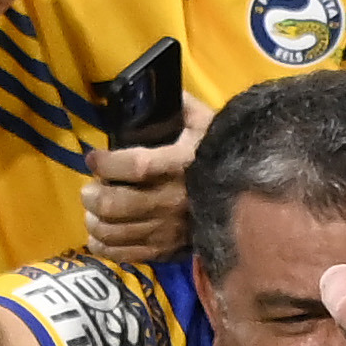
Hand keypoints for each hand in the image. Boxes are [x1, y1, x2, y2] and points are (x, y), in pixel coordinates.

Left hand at [83, 82, 219, 264]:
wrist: (256, 201)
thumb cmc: (223, 157)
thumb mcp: (209, 125)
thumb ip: (182, 107)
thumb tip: (159, 91)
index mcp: (181, 165)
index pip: (134, 166)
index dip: (106, 163)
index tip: (93, 158)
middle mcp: (172, 200)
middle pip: (115, 204)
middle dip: (93, 195)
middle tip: (90, 188)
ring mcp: (169, 230)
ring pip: (115, 231)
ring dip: (94, 221)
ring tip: (94, 210)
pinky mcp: (168, 251)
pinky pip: (126, 254)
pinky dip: (105, 246)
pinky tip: (100, 235)